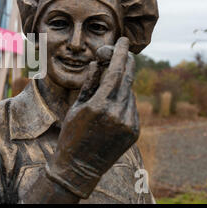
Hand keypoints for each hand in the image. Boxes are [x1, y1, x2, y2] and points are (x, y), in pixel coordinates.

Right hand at [46, 37, 139, 198]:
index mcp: (99, 105)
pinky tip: (112, 103)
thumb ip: (90, 83)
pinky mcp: (134, 131)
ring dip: (122, 83)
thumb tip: (99, 62)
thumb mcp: (76, 106)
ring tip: (109, 85)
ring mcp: (128, 124)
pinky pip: (131, 107)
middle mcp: (117, 114)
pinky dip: (124, 99)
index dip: (119, 54)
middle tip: (124, 50)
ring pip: (129, 92)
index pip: (115, 72)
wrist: (79, 166)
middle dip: (126, 62)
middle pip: (127, 79)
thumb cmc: (72, 133)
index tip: (122, 41)